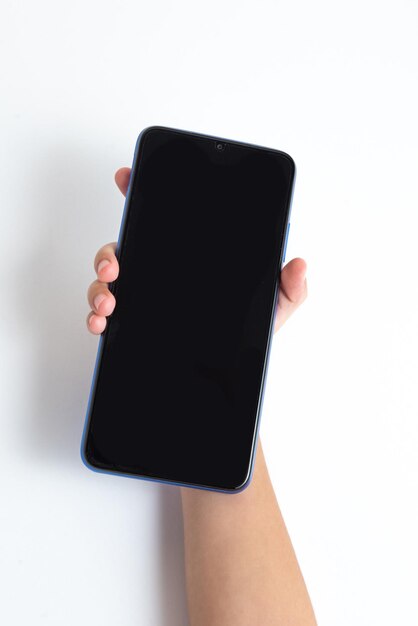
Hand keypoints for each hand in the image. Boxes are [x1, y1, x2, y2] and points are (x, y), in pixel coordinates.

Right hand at [86, 168, 307, 334]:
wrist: (229, 369)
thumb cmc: (252, 332)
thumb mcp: (276, 306)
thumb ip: (289, 287)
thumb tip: (299, 264)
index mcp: (194, 255)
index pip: (166, 217)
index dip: (141, 192)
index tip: (126, 178)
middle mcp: (164, 269)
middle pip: (126, 245)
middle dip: (110, 252)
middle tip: (115, 267)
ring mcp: (145, 294)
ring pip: (109, 277)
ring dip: (99, 286)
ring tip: (109, 301)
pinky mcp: (132, 321)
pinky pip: (105, 312)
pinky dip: (95, 315)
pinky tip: (101, 322)